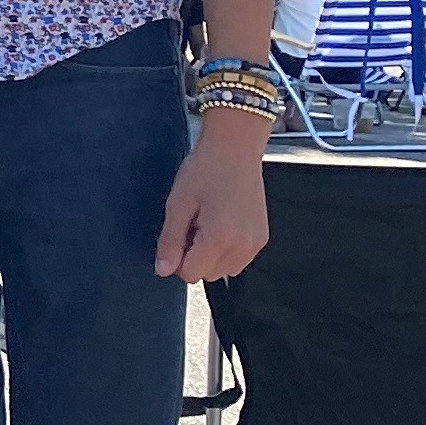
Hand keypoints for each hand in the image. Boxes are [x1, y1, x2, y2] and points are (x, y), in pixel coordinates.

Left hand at [155, 113, 270, 283]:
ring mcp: (255, 243)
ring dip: (210, 255)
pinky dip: (225, 250)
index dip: (177, 258)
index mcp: (220, 238)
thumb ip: (170, 241)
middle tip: (193, 224)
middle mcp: (243, 246)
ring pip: (223, 270)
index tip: (178, 234)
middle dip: (194, 256)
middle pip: (206, 275)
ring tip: (207, 222)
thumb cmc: (206, 170)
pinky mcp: (262, 238)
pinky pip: (237, 260)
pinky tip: (221, 223)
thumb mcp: (178, 204)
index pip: (190, 274)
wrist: (235, 149)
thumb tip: (163, 270)